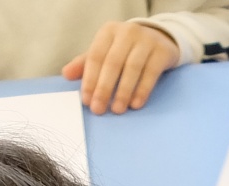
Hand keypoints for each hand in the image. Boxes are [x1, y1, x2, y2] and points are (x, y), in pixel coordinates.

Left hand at [63, 22, 179, 113]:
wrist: (160, 40)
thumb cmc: (127, 50)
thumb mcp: (106, 52)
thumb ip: (86, 64)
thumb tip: (66, 74)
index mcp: (108, 31)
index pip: (96, 56)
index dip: (90, 79)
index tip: (87, 101)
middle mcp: (127, 32)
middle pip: (113, 63)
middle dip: (104, 88)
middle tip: (99, 109)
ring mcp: (146, 40)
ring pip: (132, 68)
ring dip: (123, 91)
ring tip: (117, 110)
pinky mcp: (162, 51)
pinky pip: (151, 73)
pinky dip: (142, 90)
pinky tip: (135, 104)